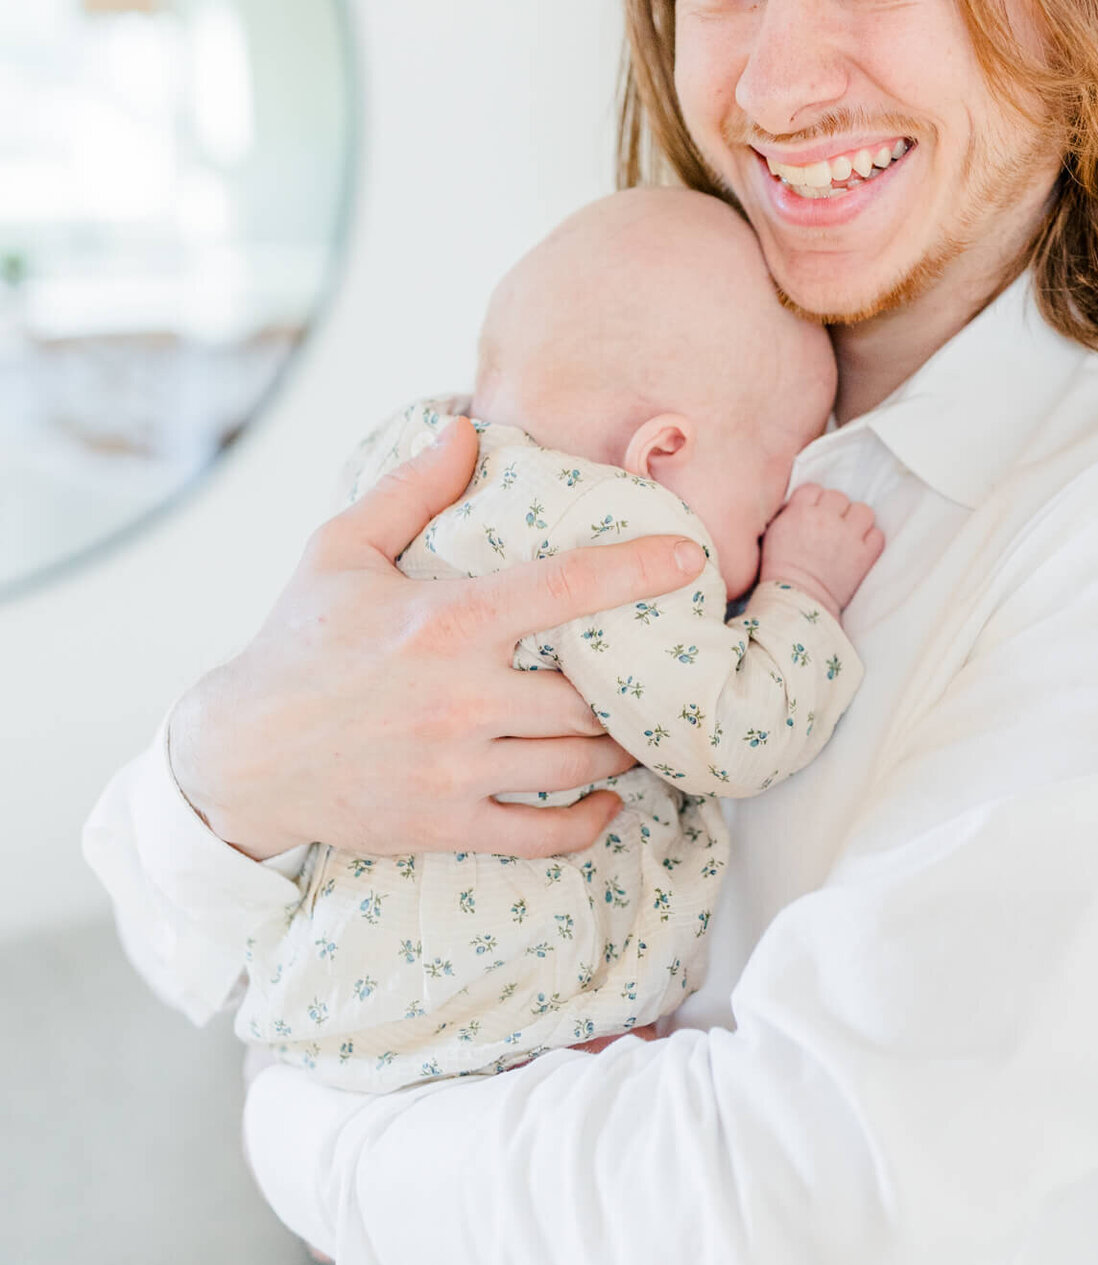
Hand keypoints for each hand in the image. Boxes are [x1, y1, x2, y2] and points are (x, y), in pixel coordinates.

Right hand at [169, 416, 704, 860]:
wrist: (241, 755)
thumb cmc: (296, 643)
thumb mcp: (339, 551)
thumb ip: (411, 490)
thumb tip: (466, 428)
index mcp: (445, 624)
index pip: (565, 588)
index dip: (637, 570)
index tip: (689, 558)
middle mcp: (460, 699)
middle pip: (588, 695)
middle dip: (632, 685)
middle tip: (660, 670)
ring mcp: (457, 769)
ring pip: (578, 763)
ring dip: (623, 749)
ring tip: (641, 729)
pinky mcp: (447, 826)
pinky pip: (545, 836)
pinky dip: (591, 822)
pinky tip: (608, 801)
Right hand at [758, 482, 883, 616]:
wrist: (797, 600)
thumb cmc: (780, 572)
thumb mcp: (773, 534)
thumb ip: (789, 514)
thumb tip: (802, 505)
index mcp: (800, 512)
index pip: (814, 489)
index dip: (814, 500)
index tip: (814, 513)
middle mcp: (825, 519)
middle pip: (838, 497)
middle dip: (835, 510)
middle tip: (830, 526)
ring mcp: (848, 536)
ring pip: (863, 510)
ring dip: (857, 520)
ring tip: (849, 533)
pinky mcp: (864, 555)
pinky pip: (877, 535)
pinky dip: (870, 540)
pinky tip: (860, 548)